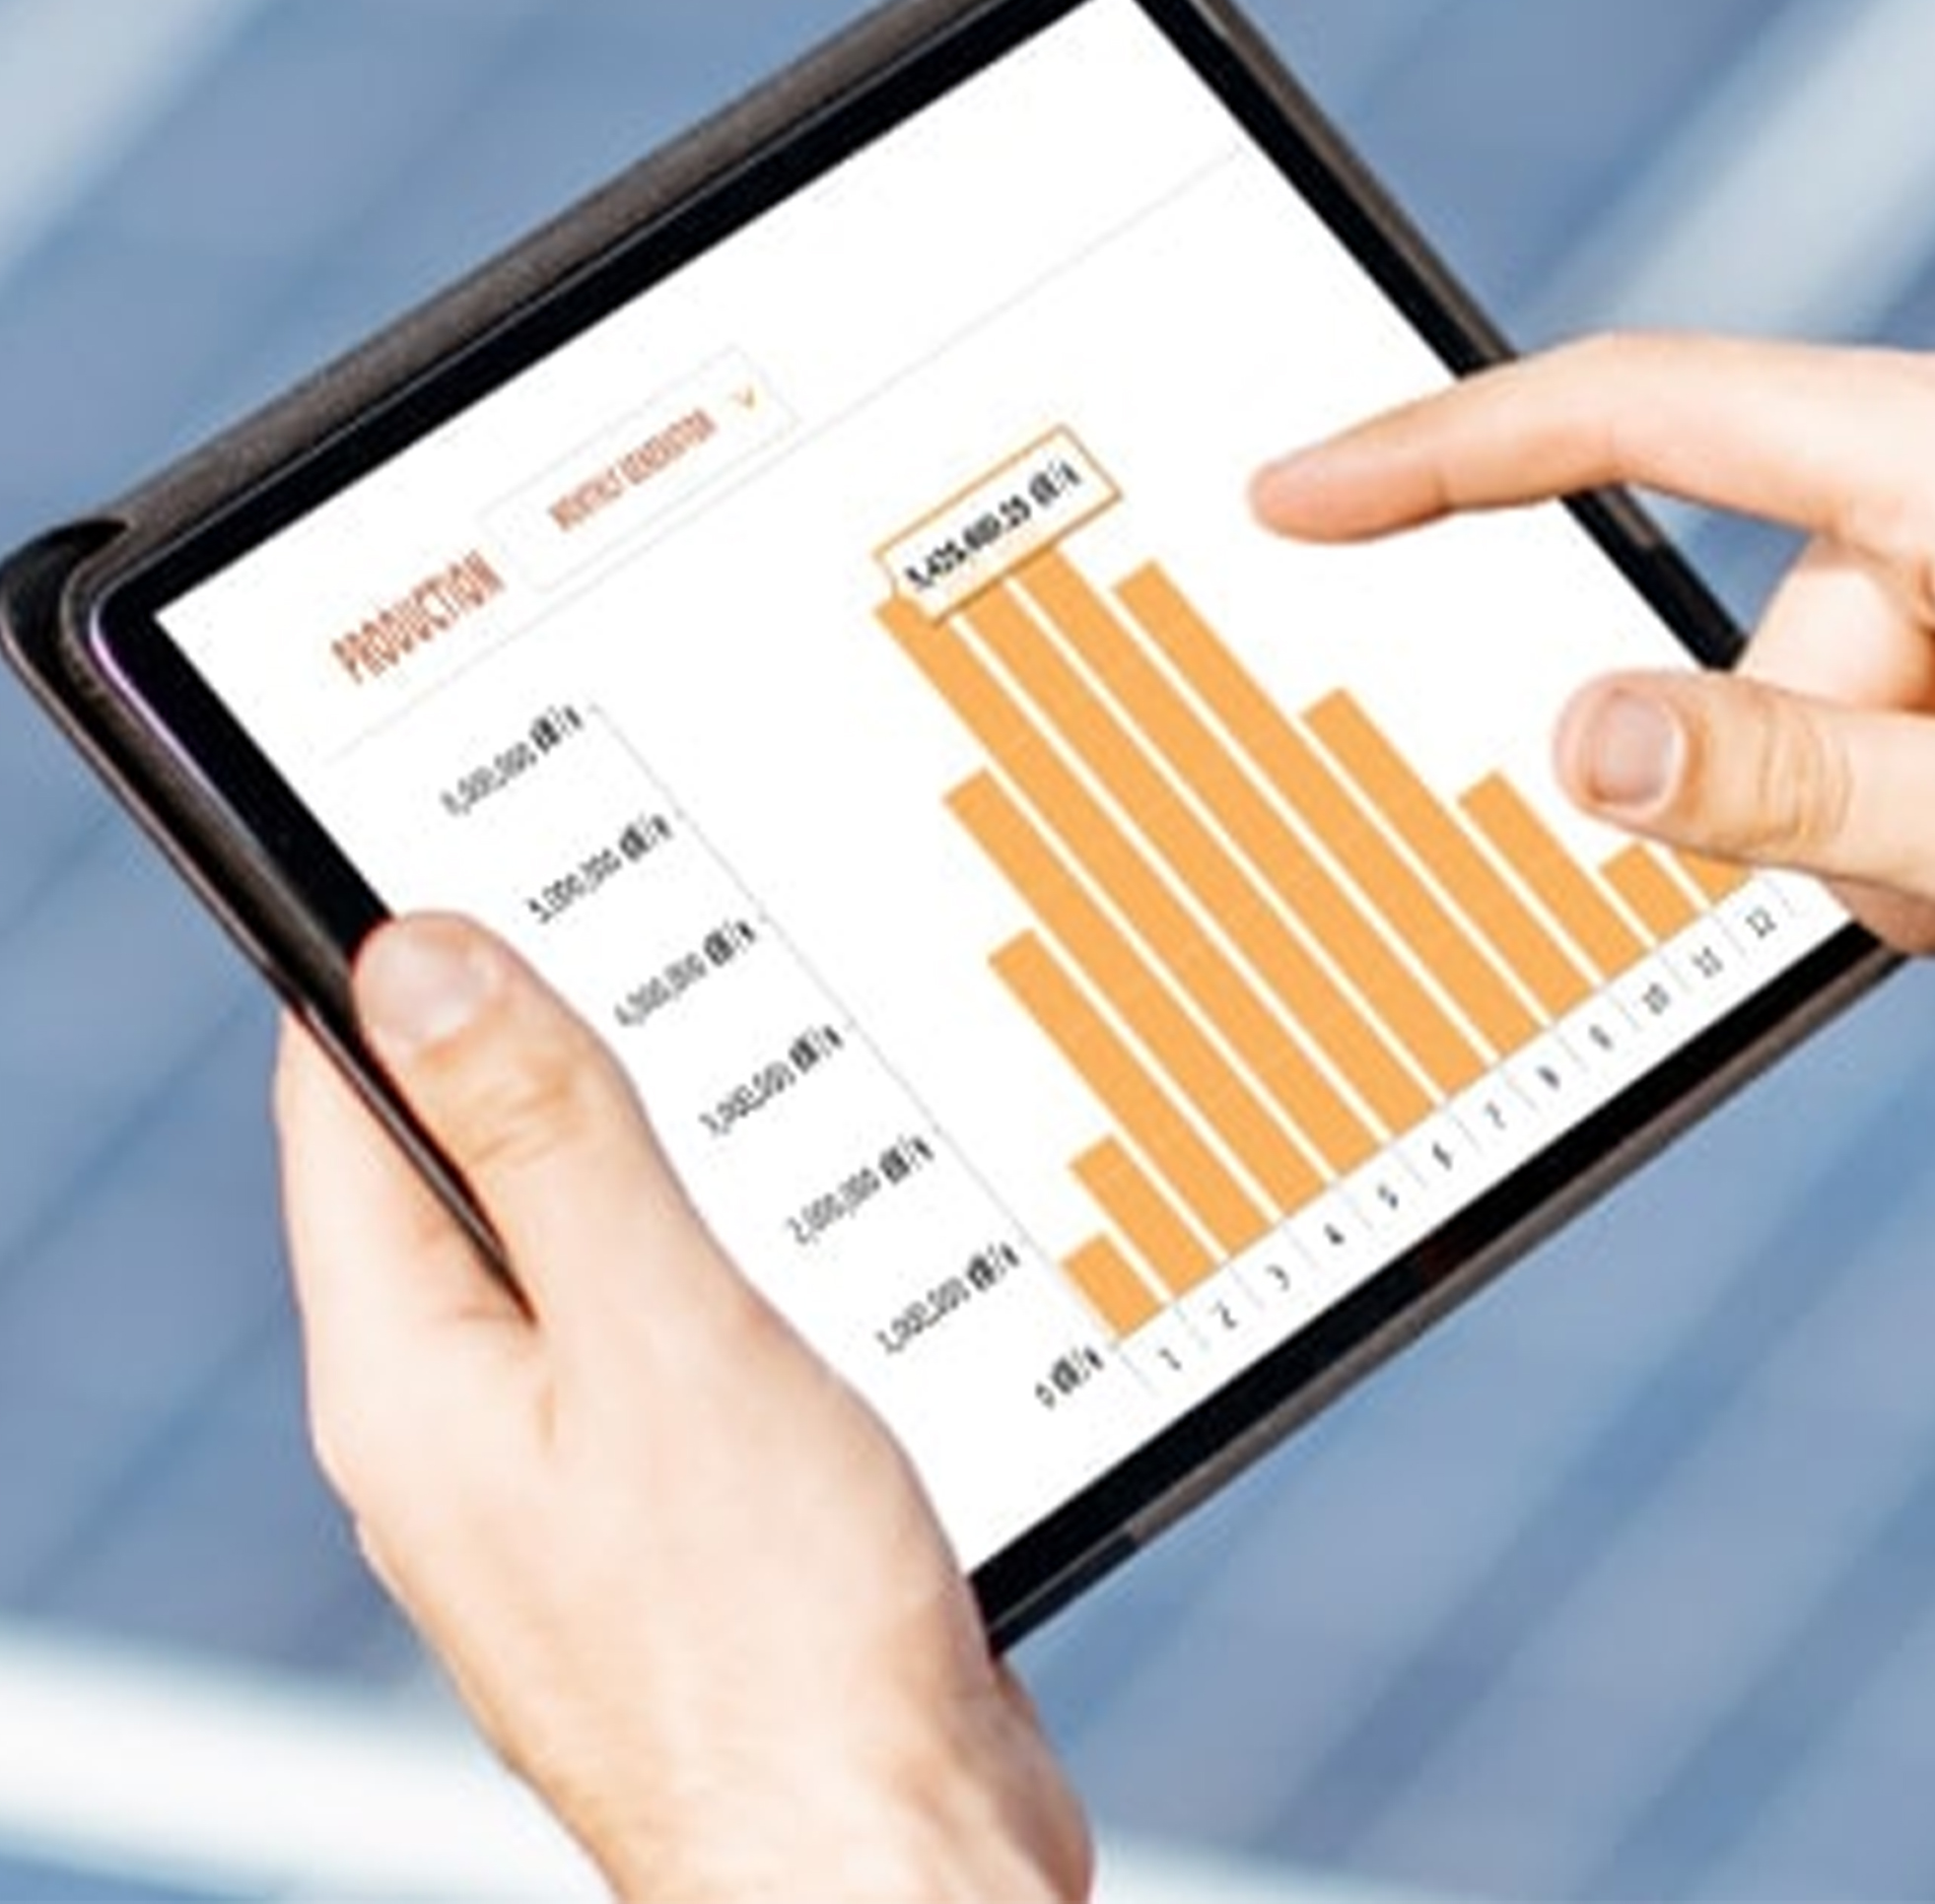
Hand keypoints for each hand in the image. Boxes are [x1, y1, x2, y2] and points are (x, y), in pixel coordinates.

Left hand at [276, 916, 1090, 1903]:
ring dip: (683, 1153)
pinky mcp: (686, 1523)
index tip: (493, 831)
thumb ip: (554, 1145)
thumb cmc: (769, 1635)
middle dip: (570, 1038)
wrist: (882, 1856)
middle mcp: (463, 1430)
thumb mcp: (660, 1337)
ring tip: (784, 1062)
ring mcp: (571, 1484)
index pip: (352, 1101)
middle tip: (679, 917)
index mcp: (409, 1378)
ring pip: (600, 1250)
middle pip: (477, 1166)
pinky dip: (756, 1262)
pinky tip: (853, 1238)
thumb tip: (418, 960)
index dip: (410, 953)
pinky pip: (690, 1339)